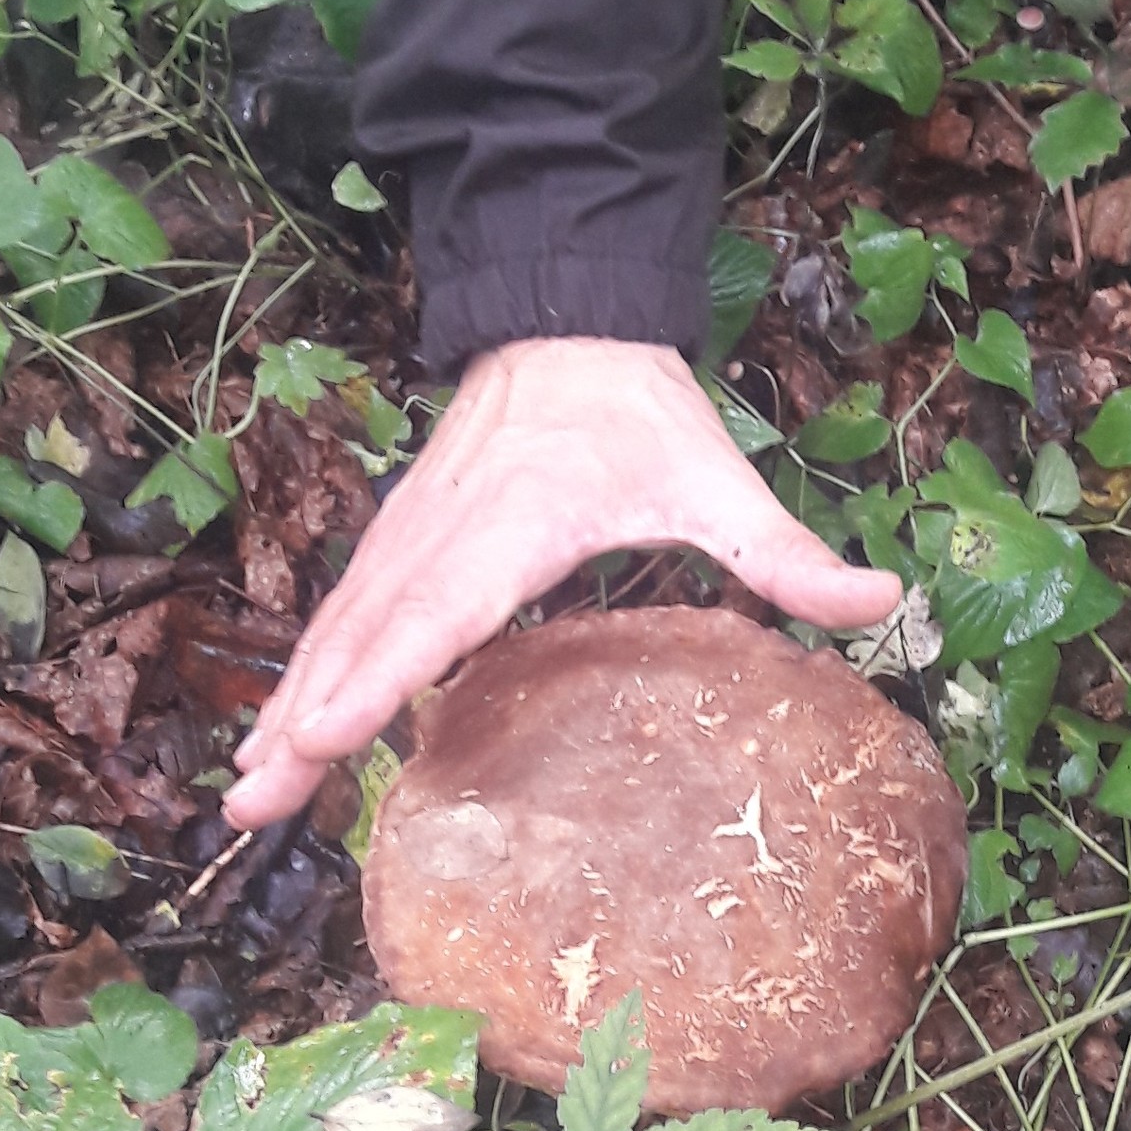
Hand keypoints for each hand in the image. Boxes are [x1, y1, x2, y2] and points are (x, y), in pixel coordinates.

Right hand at [224, 337, 901, 828]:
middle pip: (361, 638)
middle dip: (305, 722)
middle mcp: (443, 534)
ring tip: (247, 793)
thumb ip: (786, 551)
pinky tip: (283, 732)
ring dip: (288, 708)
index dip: (378, 678)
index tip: (324, 736)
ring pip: (337, 630)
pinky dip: (308, 674)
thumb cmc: (639, 408)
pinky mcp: (398, 540)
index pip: (436, 612)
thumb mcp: (718, 475)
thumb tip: (882, 602)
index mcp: (516, 523)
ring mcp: (408, 536)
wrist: (566, 323)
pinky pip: (344, 616)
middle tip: (253, 807)